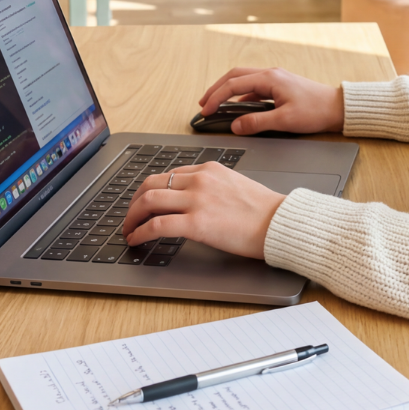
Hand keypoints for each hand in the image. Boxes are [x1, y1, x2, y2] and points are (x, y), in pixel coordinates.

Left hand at [121, 162, 285, 258]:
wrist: (279, 223)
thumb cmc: (263, 210)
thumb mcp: (235, 185)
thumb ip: (212, 187)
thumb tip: (193, 200)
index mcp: (208, 170)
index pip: (168, 175)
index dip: (150, 190)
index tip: (145, 202)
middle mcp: (199, 180)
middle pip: (151, 184)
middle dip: (135, 201)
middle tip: (130, 216)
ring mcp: (196, 200)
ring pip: (148, 201)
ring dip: (132, 216)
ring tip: (129, 229)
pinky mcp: (196, 223)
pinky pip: (156, 225)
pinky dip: (140, 232)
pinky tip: (136, 239)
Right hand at [197, 67, 343, 134]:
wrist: (337, 107)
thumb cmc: (316, 111)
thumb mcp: (285, 121)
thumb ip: (257, 123)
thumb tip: (236, 126)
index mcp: (270, 78)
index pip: (233, 85)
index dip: (216, 98)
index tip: (205, 111)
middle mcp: (270, 74)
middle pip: (234, 76)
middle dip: (216, 89)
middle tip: (203, 104)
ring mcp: (275, 78)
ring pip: (243, 79)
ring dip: (227, 90)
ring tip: (215, 103)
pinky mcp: (279, 86)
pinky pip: (253, 86)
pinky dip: (240, 95)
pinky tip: (237, 107)